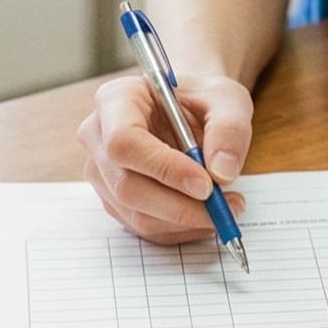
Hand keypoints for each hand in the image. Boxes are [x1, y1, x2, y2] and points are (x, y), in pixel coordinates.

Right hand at [75, 70, 252, 244]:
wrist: (189, 110)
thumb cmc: (202, 99)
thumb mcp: (226, 98)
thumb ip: (229, 129)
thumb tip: (222, 173)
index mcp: (115, 100)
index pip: (123, 141)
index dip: (163, 167)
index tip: (205, 184)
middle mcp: (98, 138)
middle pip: (126, 186)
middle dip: (180, 205)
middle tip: (224, 206)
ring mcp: (102, 174)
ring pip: (137, 214)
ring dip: (185, 220)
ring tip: (226, 207)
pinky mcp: (115, 201)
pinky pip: (146, 228)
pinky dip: (182, 228)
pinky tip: (206, 213)